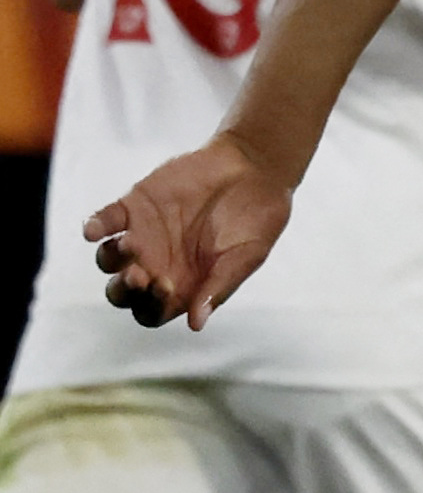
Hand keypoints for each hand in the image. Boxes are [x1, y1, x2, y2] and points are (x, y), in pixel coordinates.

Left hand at [86, 134, 295, 329]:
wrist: (256, 168)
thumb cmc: (258, 218)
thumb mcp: (247, 256)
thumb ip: (219, 287)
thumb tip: (197, 324)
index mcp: (183, 285)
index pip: (152, 311)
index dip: (151, 306)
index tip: (167, 288)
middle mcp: (157, 265)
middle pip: (122, 292)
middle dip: (124, 288)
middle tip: (139, 274)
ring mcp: (142, 236)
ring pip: (108, 259)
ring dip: (113, 258)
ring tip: (132, 243)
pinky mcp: (133, 207)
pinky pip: (103, 221)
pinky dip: (95, 226)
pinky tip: (95, 229)